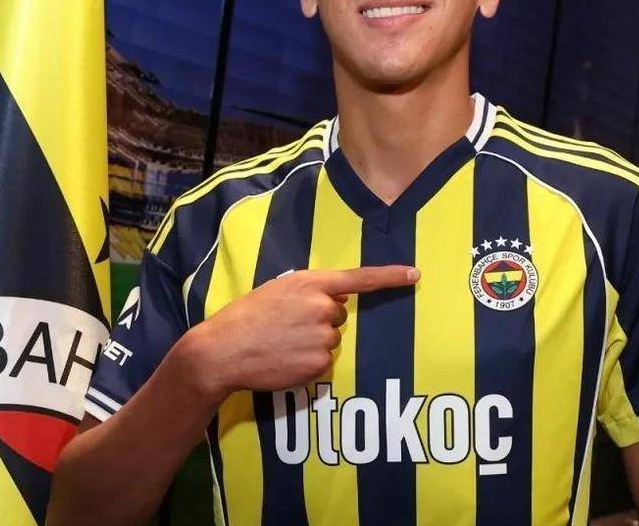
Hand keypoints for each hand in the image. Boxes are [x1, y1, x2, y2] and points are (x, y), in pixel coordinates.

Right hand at [185, 265, 418, 399]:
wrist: (223, 351)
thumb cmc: (245, 318)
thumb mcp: (277, 291)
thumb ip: (309, 291)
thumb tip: (339, 298)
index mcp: (310, 283)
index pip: (358, 278)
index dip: (390, 277)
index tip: (415, 275)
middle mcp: (322, 308)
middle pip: (339, 315)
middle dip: (320, 320)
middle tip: (287, 326)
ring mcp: (322, 337)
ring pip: (331, 340)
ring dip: (312, 343)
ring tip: (281, 343)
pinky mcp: (319, 364)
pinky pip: (323, 362)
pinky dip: (307, 362)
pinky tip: (284, 359)